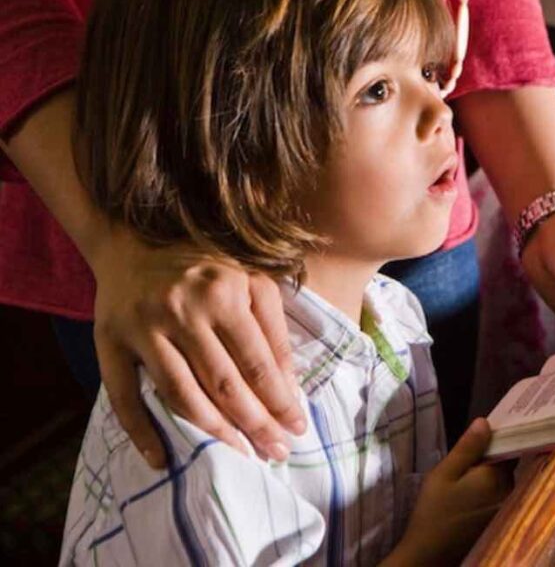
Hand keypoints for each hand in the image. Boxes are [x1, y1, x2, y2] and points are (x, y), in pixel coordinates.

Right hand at [90, 226, 305, 468]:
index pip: (257, 362)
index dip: (279, 400)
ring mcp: (143, 330)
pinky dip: (142, 433)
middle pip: (224, 383)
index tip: (297, 428)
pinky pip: (124, 398)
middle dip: (255, 423)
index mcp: (223, 293)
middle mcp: (183, 311)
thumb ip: (273, 329)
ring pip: (182, 395)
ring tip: (241, 453)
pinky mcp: (109, 344)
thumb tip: (289, 387)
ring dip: (214, 432)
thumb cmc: (205, 268)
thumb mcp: (250, 282)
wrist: (132, 243)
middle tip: (276, 451)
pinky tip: (163, 459)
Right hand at [389, 419, 512, 565]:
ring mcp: (505, 507)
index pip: (512, 446)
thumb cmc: (434, 512)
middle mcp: (509, 492)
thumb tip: (486, 422)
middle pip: (509, 462)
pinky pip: (499, 492)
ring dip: (492, 468)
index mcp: (498, 477)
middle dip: (496, 450)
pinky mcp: (498, 518)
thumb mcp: (444, 474)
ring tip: (473, 458)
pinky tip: (473, 482)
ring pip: (503, 477)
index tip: (497, 420)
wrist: (429, 555)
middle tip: (478, 438)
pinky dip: (490, 484)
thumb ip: (467, 448)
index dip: (504, 433)